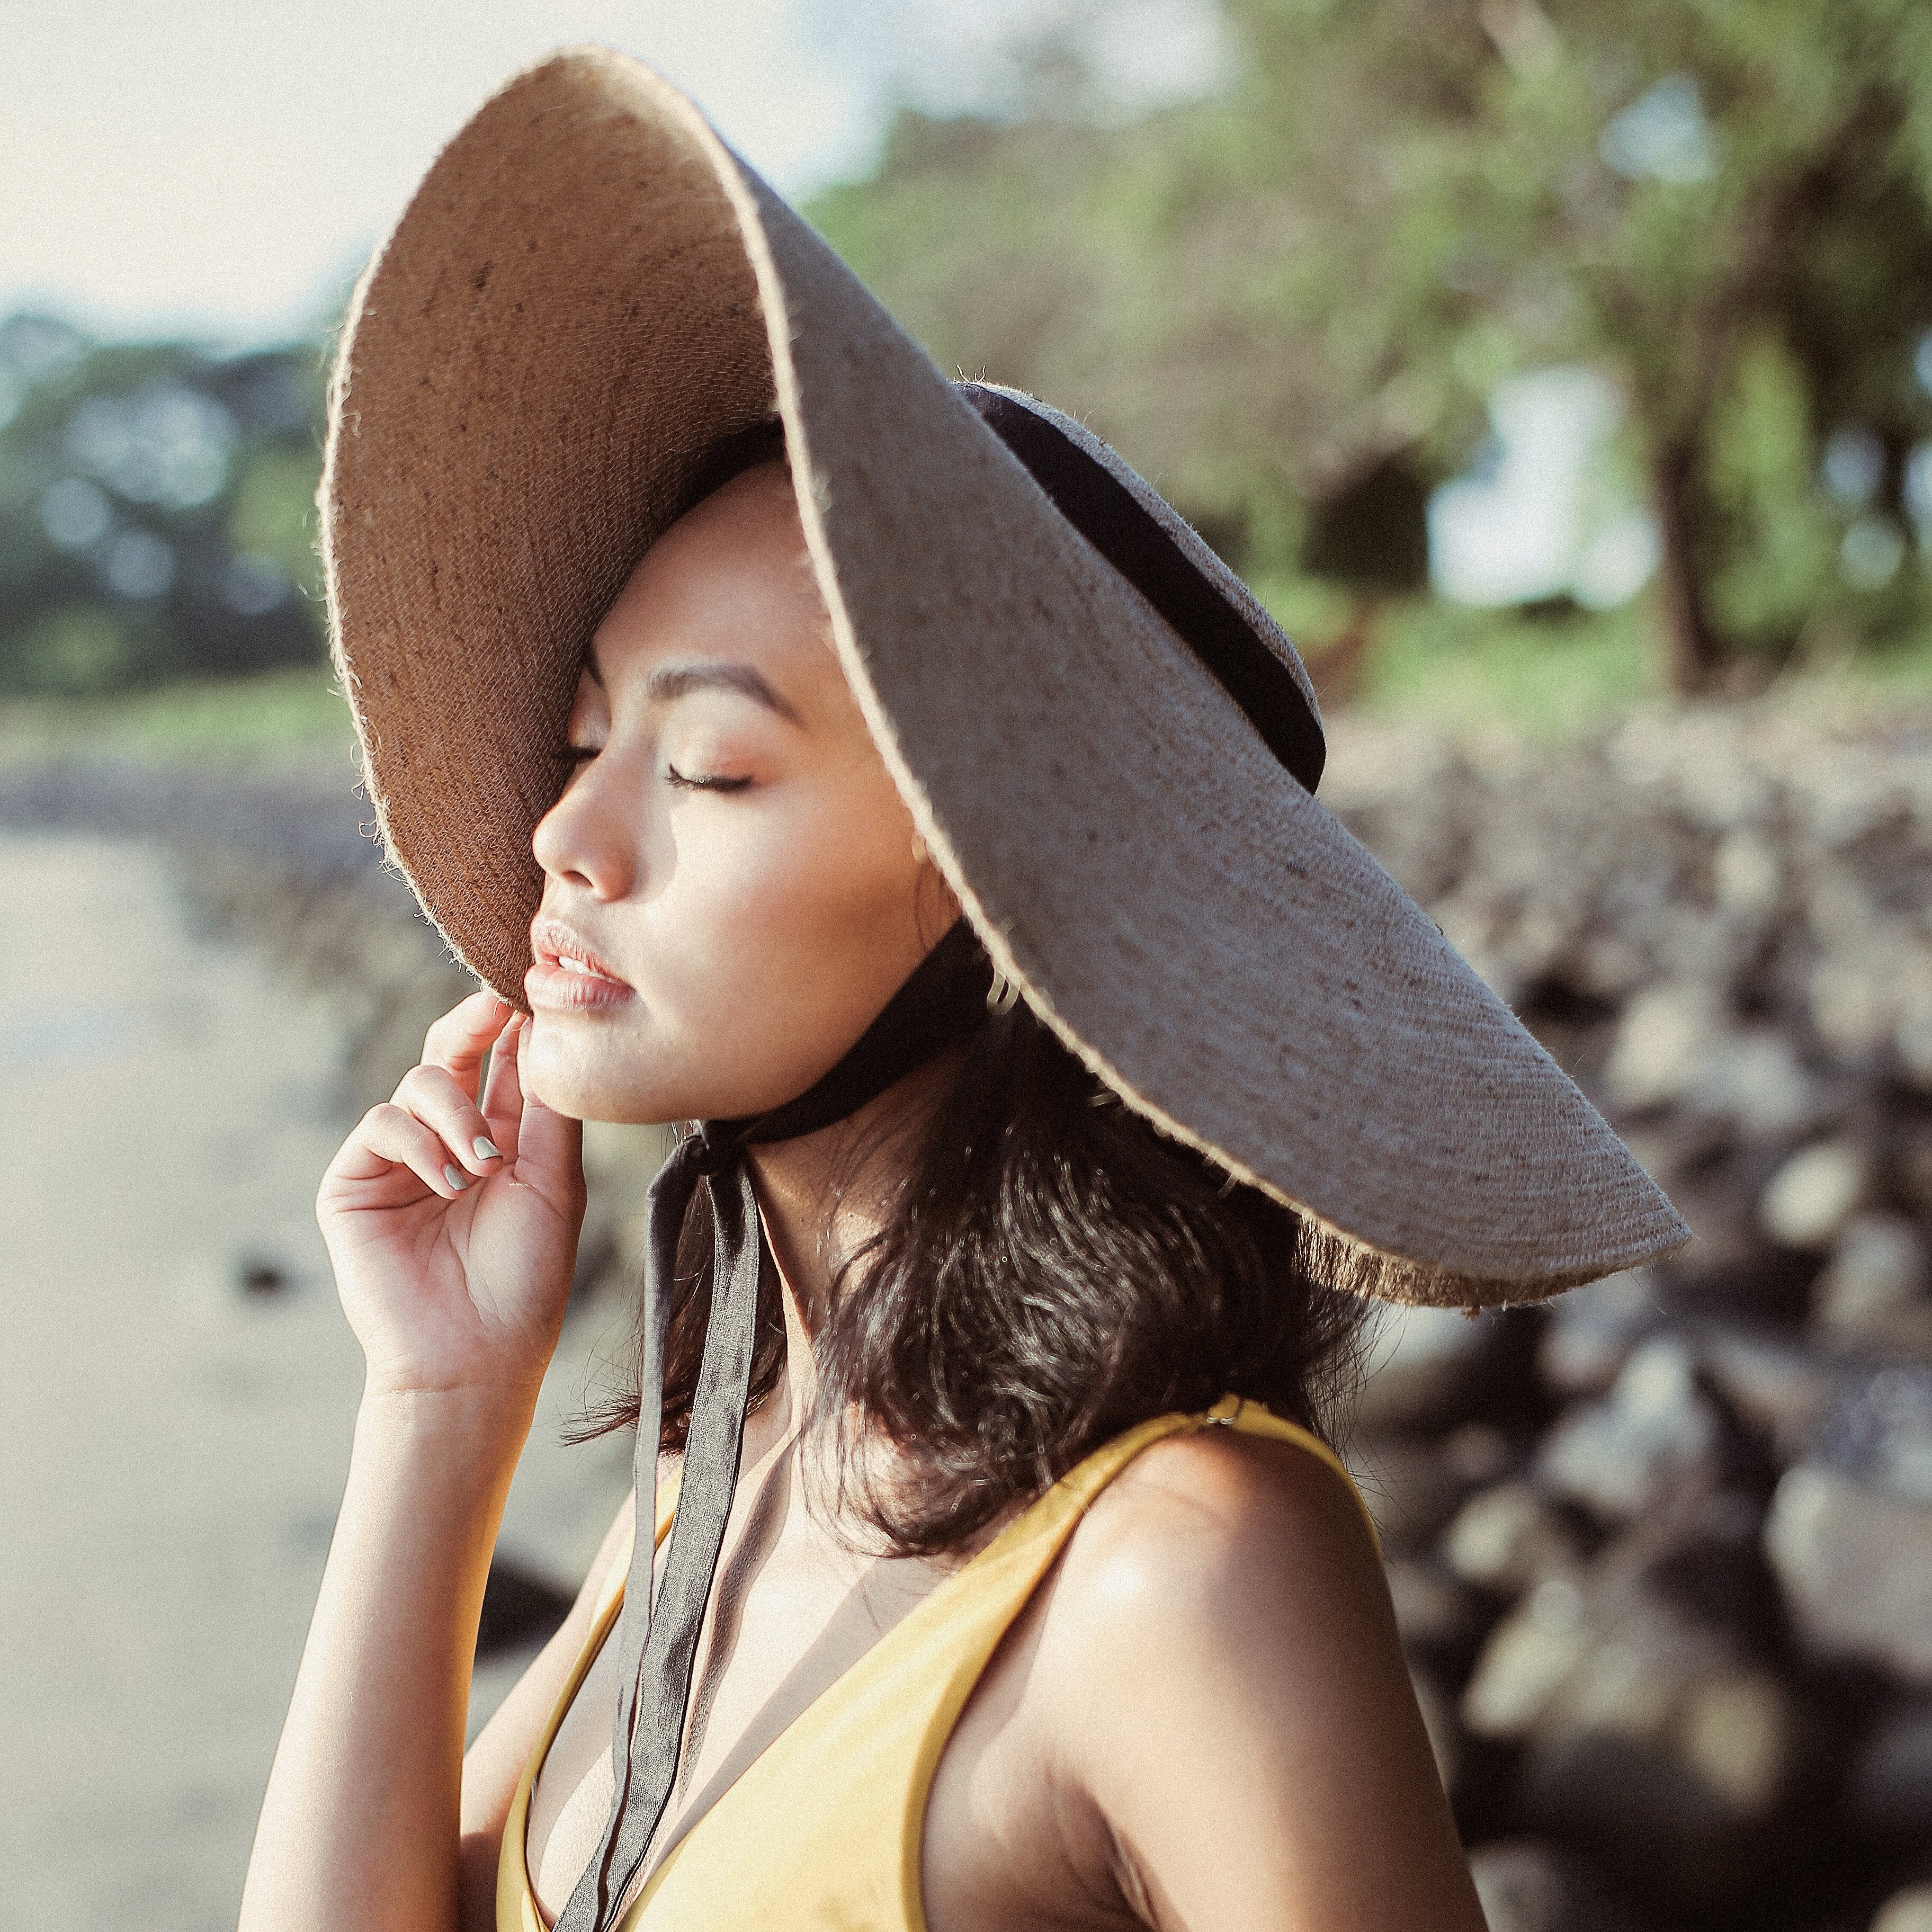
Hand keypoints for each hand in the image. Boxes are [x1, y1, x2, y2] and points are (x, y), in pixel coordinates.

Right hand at [318, 991, 586, 1405]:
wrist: (475, 1354)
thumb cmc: (524, 1277)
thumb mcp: (553, 1181)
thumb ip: (546, 1109)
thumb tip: (547, 1030)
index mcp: (501, 1139)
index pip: (504, 1063)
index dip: (515, 1025)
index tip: (532, 991)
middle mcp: (446, 1141)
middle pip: (450, 1053)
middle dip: (472, 1024)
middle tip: (496, 1005)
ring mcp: (397, 1161)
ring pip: (418, 1083)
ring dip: (456, 1113)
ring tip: (484, 1166)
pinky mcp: (354, 1183)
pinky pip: (380, 1124)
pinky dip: (418, 1143)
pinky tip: (448, 1183)